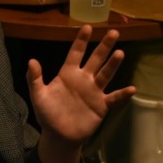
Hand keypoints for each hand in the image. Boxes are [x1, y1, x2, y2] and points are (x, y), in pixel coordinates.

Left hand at [26, 25, 135, 144]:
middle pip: (96, 59)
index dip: (81, 41)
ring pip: (106, 74)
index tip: (87, 27)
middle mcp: (83, 79)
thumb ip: (34, 79)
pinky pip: (114, 98)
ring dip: (113, 64)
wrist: (58, 136)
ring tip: (120, 53)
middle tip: (114, 32)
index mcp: (68, 74)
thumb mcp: (38, 96)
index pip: (75, 53)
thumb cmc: (47, 114)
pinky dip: (122, 94)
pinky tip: (131, 88)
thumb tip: (31, 60)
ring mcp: (94, 91)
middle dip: (104, 46)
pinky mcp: (101, 105)